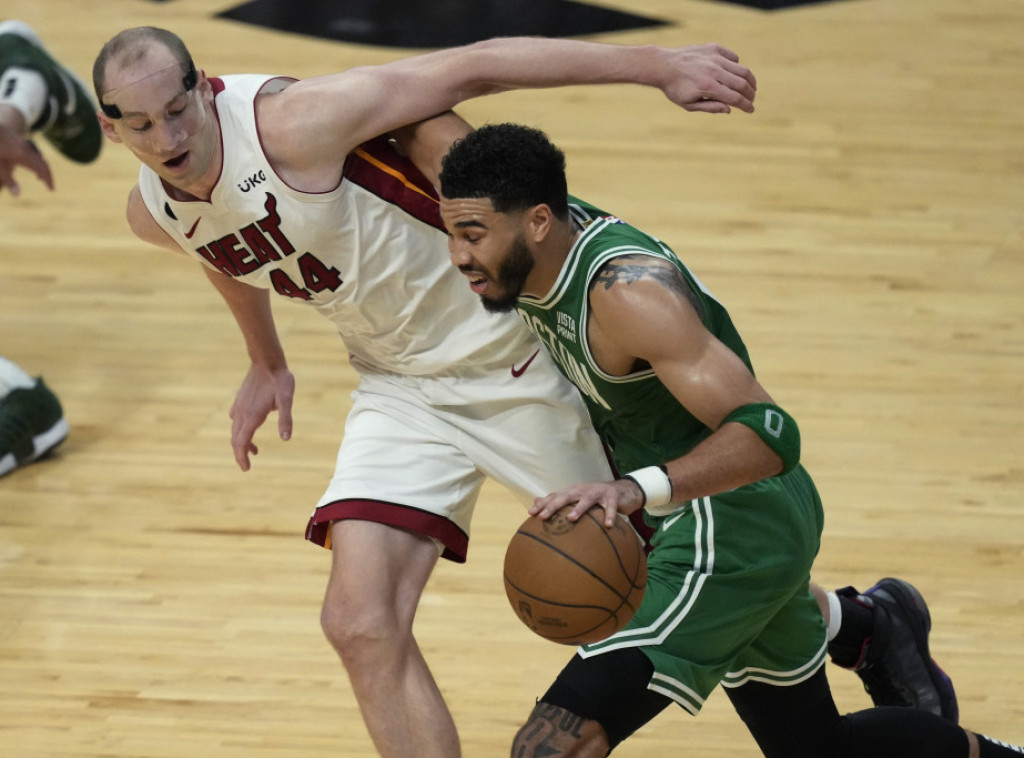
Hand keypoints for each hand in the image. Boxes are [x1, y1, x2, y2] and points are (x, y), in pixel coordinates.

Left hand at [0, 124, 53, 194]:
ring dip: (42, 168)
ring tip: (39, 178)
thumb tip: (18, 196)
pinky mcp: (21, 142)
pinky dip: (36, 161)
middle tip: (49, 185)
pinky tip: (30, 164)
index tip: (51, 189)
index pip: (42, 170)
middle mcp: (28, 150)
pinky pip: (34, 153)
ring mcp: (25, 145)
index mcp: (24, 157)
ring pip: (39, 158)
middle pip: (43, 164)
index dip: (48, 180)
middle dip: (48, 175)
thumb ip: (9, 181)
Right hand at [228, 363, 294, 470]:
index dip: (241, 457)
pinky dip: (240, 430)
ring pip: (235, 430)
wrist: (267, 361)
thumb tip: (286, 438)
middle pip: (236, 439)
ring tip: (254, 450)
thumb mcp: (287, 399)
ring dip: (242, 442)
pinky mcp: (240, 400)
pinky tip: (249, 427)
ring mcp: (239, 406)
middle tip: (247, 465)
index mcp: (252, 416)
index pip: (241, 442)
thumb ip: (286, 418)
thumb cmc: (280, 380)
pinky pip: (235, 419)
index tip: (246, 468)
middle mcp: (242, 413)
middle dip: (240, 453)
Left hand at [529, 479, 644, 527]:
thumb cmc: (595, 497)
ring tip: (571, 518)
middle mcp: (583, 491)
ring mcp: (598, 493)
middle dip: (553, 506)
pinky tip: (608, 525)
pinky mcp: (613, 498)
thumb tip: (535, 500)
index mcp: (573, 492)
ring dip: (578, 509)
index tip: (531, 513)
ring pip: (587, 500)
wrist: (622, 490)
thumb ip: (557, 499)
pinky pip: (611, 507)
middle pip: (566, 497)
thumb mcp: (575, 497)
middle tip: (543, 517)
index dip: (543, 504)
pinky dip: (610, 515)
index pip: (555, 496)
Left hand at [660, 43, 756, 113]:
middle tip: (751, 100)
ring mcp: (714, 57)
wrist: (663, 66)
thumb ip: (710, 107)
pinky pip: (733, 57)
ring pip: (741, 69)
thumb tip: (729, 109)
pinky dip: (737, 66)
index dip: (745, 105)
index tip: (751, 110)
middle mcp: (713, 70)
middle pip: (742, 84)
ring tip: (750, 88)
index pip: (734, 98)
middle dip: (750, 94)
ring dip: (749, 80)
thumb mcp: (689, 104)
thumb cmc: (675, 89)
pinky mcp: (714, 48)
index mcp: (707, 87)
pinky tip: (734, 74)